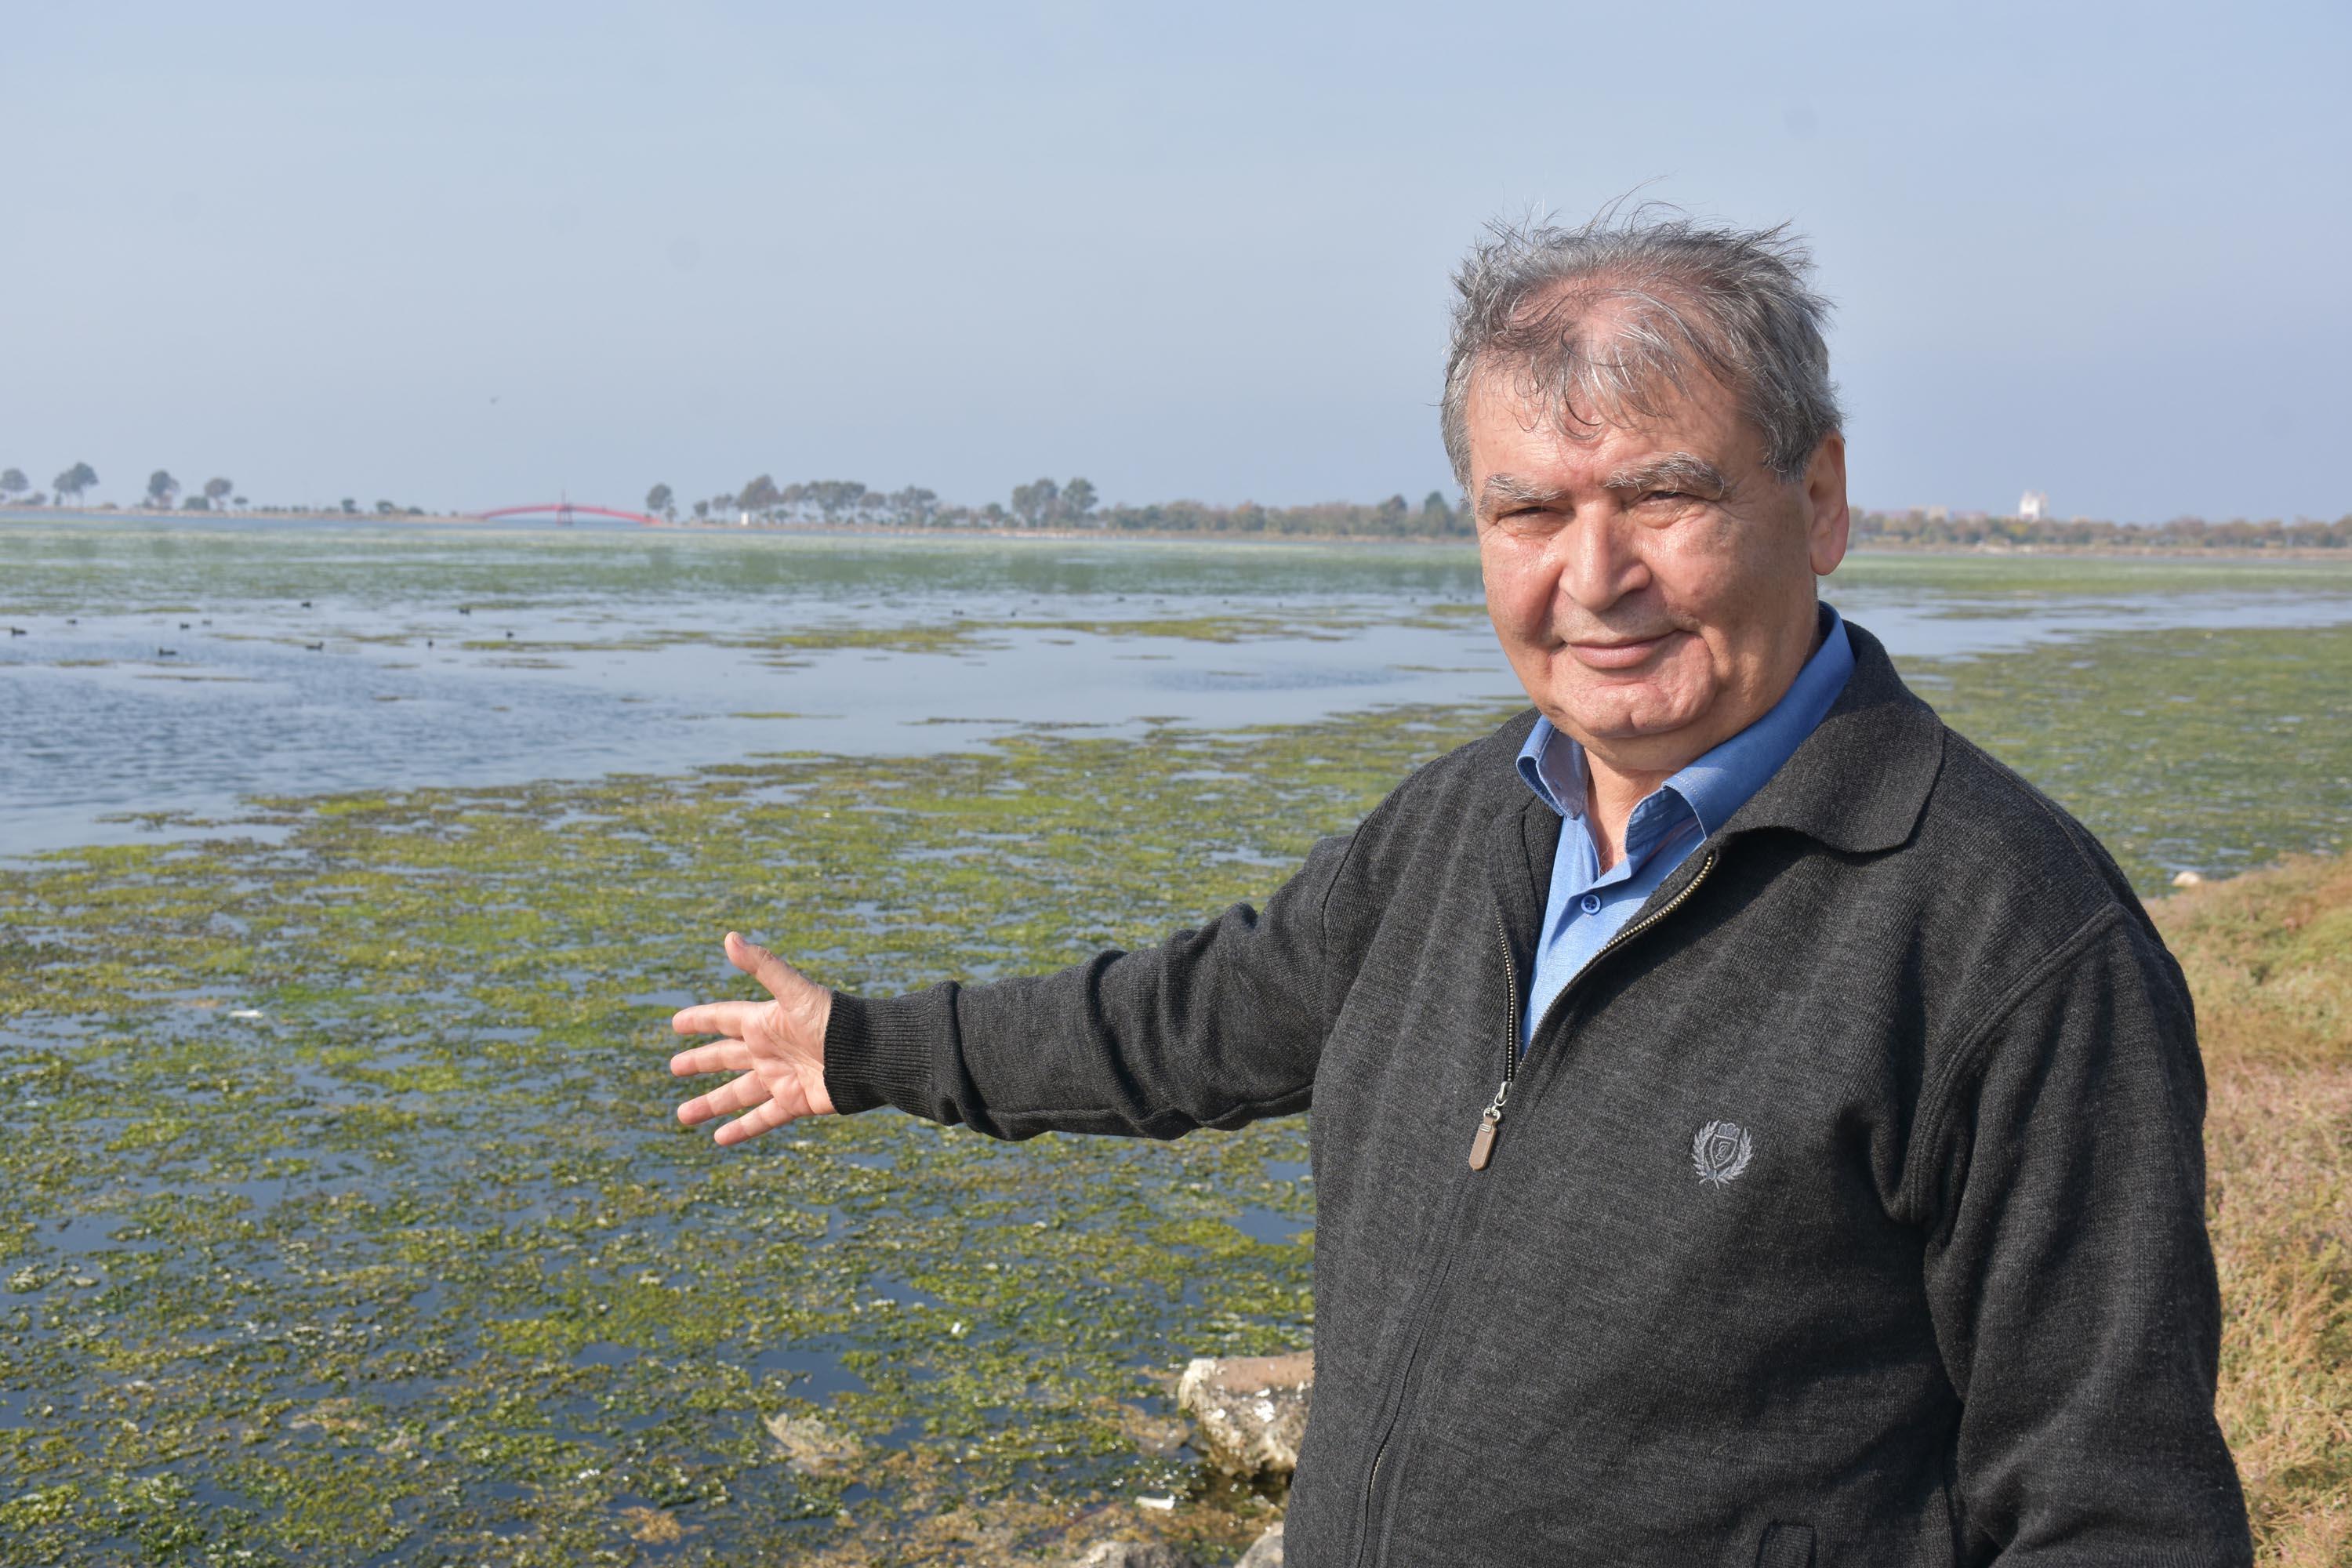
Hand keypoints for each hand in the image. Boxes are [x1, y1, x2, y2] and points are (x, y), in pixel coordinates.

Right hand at [667, 931, 835, 1144]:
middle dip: (700, 1062)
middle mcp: (770, 1050)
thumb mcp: (795, 992)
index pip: (723, 1019)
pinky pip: (762, 1118)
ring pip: (737, 1094)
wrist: (870, 1056)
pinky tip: (719, 1139)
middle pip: (726, 1057)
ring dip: (710, 1104)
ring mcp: (781, 1077)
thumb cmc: (835, 1021)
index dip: (699, 1020)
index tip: (675, 1023)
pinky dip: (741, 1129)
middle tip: (674, 1068)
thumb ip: (764, 966)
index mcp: (766, 1022)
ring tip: (682, 1116)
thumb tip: (729, 937)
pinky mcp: (795, 1102)